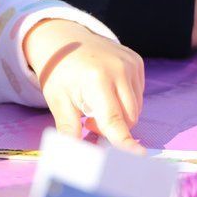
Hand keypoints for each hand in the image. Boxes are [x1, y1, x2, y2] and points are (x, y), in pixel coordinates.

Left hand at [23, 19, 144, 150]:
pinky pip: (138, 94)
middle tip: (89, 121)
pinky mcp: (137, 62)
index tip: (138, 156)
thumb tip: (71, 156)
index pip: (114, 119)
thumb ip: (69, 130)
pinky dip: (125, 100)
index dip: (125, 141)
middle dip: (112, 128)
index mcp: (96, 80)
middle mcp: (118, 70)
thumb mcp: (58, 102)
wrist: (64, 40)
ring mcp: (130, 64)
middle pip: (128, 117)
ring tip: (96, 104)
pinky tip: (107, 92)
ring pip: (135, 108)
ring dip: (120, 115)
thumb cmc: (59, 73)